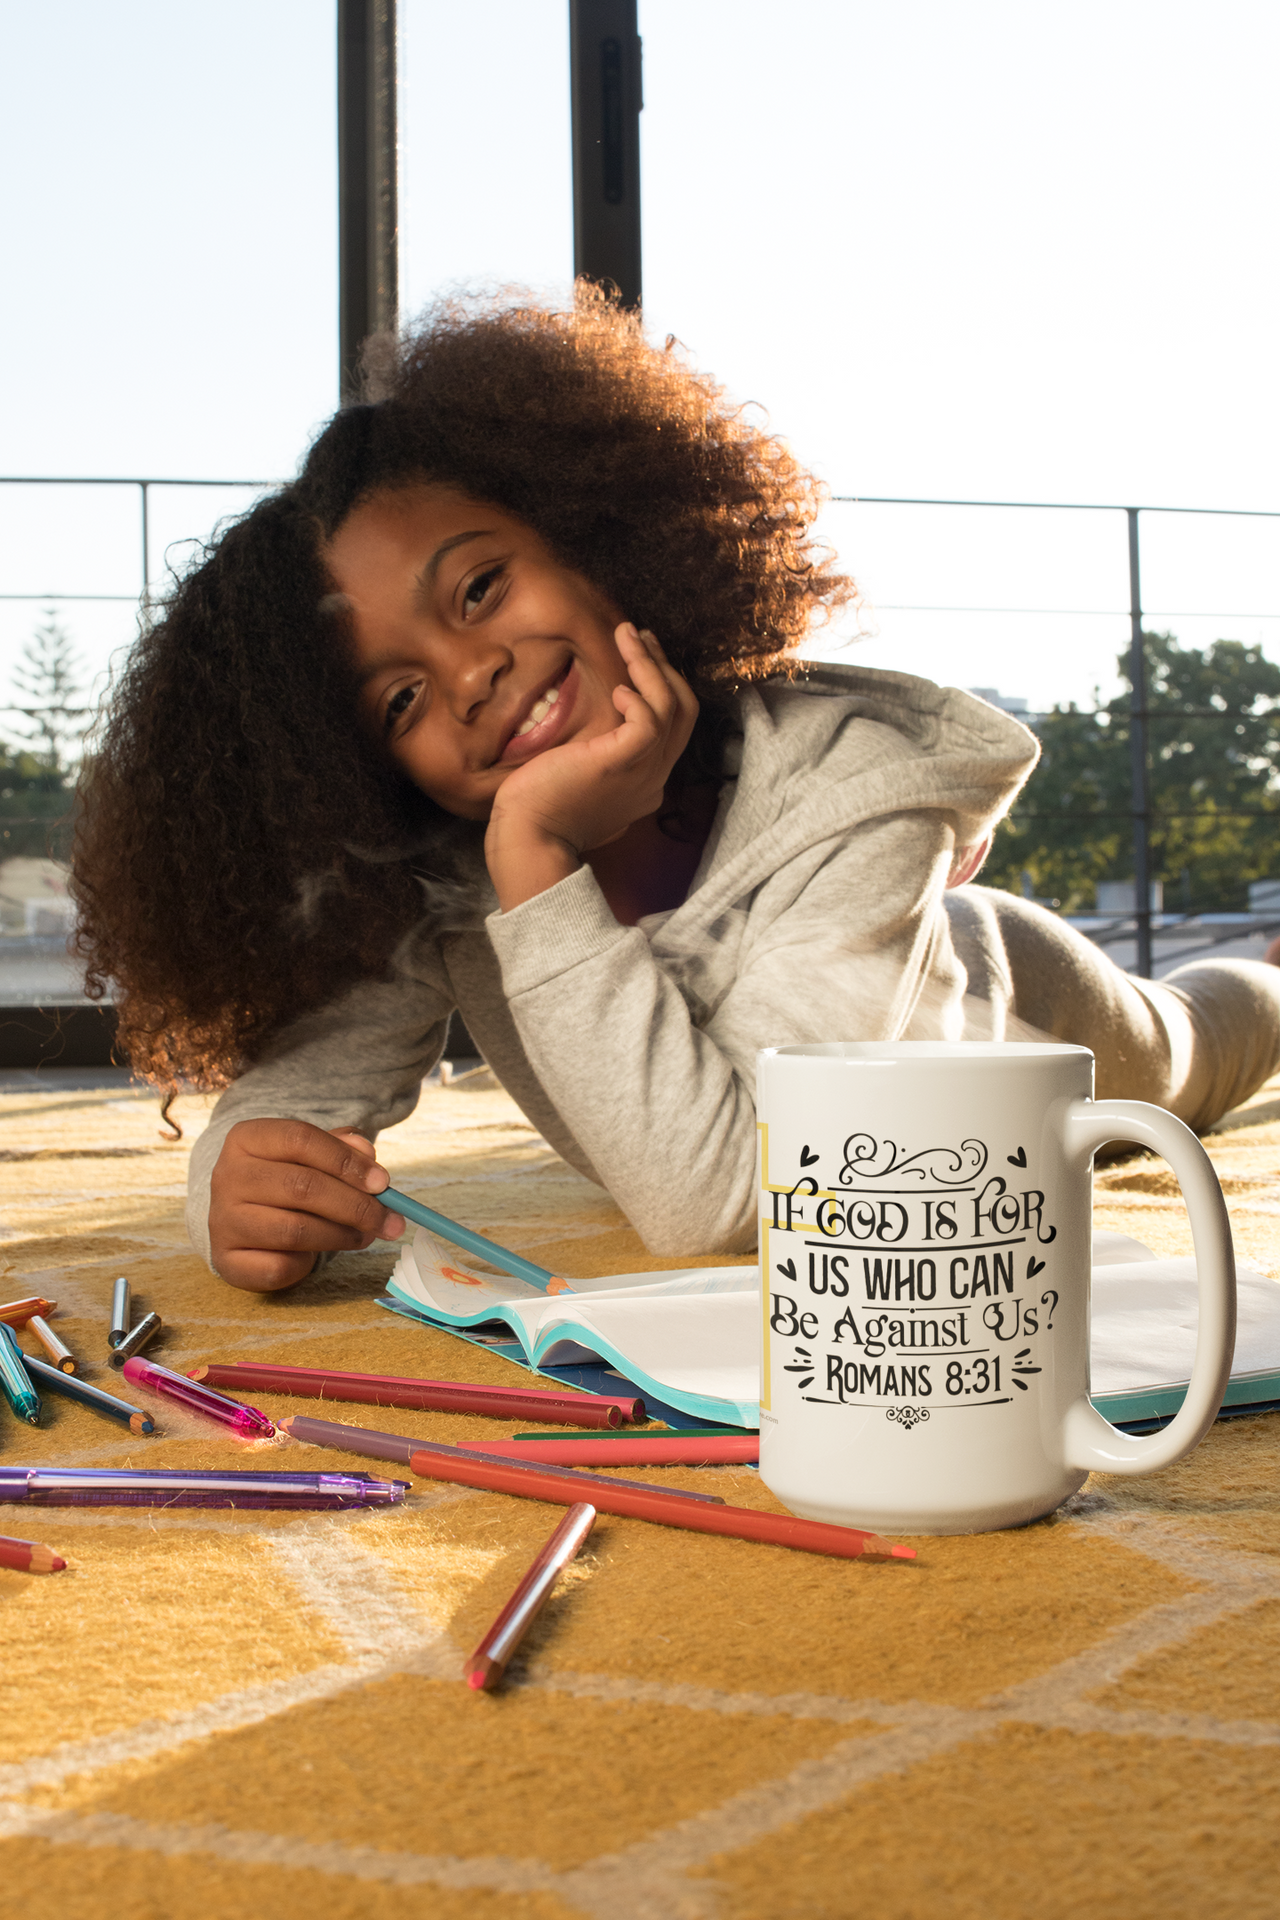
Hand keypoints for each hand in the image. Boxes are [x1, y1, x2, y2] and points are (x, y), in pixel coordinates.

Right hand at [208, 1119, 402, 1290]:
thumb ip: (341, 1148)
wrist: (239, 1219)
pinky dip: (308, 1263)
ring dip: (342, 1235)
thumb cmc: (284, 1180)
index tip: (383, 1182)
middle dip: (356, 1206)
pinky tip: (318, 1254)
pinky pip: (280, 1266)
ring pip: (295, 1230)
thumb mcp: (310, 1154)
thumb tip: (367, 1153)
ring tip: (365, 1235)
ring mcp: (223, 1220)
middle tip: (391, 1220)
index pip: (300, 1138)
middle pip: (302, 1186)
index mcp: (245, 1138)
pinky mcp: (227, 1260)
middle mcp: (226, 1176)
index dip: (347, 1161)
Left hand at [485, 624, 698, 910]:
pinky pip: (650, 720)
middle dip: (665, 667)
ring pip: (671, 708)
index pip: (672, 728)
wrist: (528, 840)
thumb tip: (591, 737)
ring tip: (628, 635)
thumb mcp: (578, 781)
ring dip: (651, 665)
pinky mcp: (622, 763)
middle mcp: (654, 778)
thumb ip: (596, 761)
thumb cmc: (540, 813)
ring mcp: (643, 772)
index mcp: (645, 784)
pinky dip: (639, 696)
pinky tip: (617, 688)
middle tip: (641, 636)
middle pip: (683, 713)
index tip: (640, 659)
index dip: (662, 687)